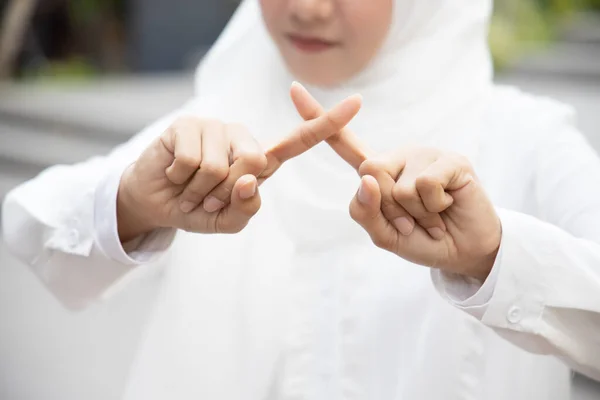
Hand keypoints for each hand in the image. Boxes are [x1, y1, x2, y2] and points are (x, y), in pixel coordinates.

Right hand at [117, 88, 361, 241]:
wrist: (152, 203)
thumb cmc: (194, 208)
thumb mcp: (226, 221)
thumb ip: (246, 210)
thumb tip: (250, 180)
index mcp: (259, 159)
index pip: (298, 142)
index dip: (327, 124)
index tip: (357, 103)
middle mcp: (241, 138)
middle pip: (255, 165)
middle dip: (226, 194)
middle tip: (206, 197)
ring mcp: (215, 127)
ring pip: (221, 168)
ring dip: (199, 191)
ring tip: (188, 187)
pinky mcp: (186, 125)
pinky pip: (193, 160)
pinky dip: (180, 179)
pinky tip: (173, 174)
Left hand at [291, 83, 500, 280]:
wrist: (464, 252)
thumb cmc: (422, 239)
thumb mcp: (384, 234)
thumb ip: (365, 212)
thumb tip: (366, 177)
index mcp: (379, 172)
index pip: (344, 145)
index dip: (318, 119)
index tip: (293, 90)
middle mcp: (399, 156)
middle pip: (368, 171)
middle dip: (389, 207)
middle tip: (413, 218)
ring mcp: (425, 154)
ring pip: (398, 186)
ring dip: (415, 213)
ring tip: (433, 213)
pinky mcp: (450, 158)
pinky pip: (424, 186)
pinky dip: (434, 207)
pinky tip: (448, 204)